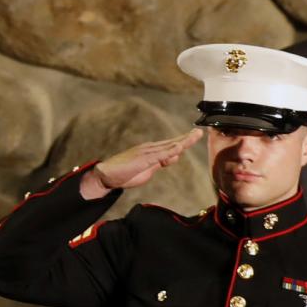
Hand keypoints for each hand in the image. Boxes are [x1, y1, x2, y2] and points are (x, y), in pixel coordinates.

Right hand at [78, 129, 202, 199]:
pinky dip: (170, 151)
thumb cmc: (125, 174)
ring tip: (195, 135)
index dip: (184, 141)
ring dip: (182, 141)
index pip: (171, 145)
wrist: (106, 175)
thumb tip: (175, 156)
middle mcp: (150, 148)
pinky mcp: (142, 159)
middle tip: (200, 131)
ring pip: (168, 146)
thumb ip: (161, 162)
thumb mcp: (148, 169)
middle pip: (172, 142)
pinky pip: (159, 155)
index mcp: (152, 151)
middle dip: (187, 137)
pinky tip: (179, 148)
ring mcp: (146, 153)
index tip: (195, 135)